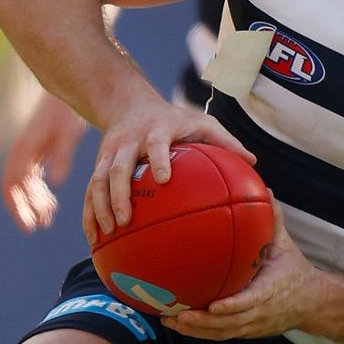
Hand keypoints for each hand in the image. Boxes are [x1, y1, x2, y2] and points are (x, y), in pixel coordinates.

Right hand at [0, 92, 86, 231]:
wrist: (65, 96)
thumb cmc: (66, 113)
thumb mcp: (68, 134)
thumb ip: (62, 157)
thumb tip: (58, 183)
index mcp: (23, 150)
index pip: (12, 185)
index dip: (18, 207)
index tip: (29, 226)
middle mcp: (21, 153)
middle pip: (15, 188)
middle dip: (24, 209)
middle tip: (40, 225)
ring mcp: (27, 153)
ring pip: (24, 186)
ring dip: (33, 202)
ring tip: (48, 217)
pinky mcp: (35, 153)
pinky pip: (31, 179)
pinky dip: (38, 193)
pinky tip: (51, 203)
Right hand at [83, 99, 255, 243]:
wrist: (129, 104)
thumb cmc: (174, 119)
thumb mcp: (201, 121)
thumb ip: (225, 140)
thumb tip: (253, 162)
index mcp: (155, 130)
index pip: (155, 144)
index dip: (158, 159)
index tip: (163, 179)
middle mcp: (129, 141)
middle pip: (119, 166)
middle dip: (119, 193)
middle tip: (126, 219)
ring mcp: (110, 153)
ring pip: (99, 180)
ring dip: (100, 206)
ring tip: (108, 233)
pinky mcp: (99, 164)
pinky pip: (91, 190)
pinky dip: (89, 214)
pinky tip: (95, 239)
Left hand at [161, 198, 320, 339]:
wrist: (314, 303)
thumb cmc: (295, 271)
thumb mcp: (287, 246)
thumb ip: (274, 219)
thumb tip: (264, 190)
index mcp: (270, 291)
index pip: (250, 302)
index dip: (231, 306)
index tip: (213, 305)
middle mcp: (260, 312)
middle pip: (228, 324)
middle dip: (201, 322)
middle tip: (176, 314)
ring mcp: (252, 325)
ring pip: (221, 333)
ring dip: (194, 330)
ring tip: (169, 320)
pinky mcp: (247, 332)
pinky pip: (221, 334)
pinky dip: (200, 332)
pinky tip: (178, 324)